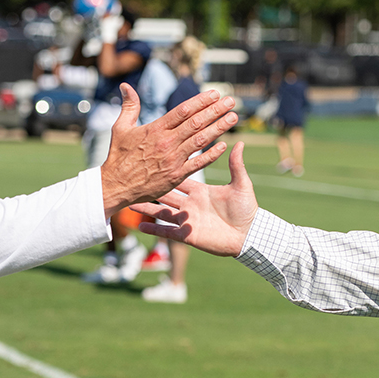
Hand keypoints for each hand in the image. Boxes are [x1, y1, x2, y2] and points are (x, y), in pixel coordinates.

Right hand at [100, 83, 237, 218]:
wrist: (115, 186)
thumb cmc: (118, 157)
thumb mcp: (120, 128)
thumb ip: (129, 106)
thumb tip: (126, 86)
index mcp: (155, 129)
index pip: (183, 110)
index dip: (201, 101)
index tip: (215, 94)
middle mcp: (166, 143)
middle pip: (196, 123)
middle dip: (216, 110)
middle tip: (231, 101)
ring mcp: (172, 160)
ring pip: (200, 141)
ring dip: (218, 128)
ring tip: (233, 118)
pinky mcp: (175, 176)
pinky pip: (197, 164)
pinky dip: (211, 155)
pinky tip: (224, 146)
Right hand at [132, 142, 257, 256]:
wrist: (249, 235)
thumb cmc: (246, 210)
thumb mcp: (240, 184)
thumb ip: (236, 165)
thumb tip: (238, 141)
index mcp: (200, 191)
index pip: (179, 177)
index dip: (166, 169)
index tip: (152, 160)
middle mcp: (190, 204)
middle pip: (165, 193)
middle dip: (150, 187)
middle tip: (134, 179)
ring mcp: (187, 220)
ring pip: (161, 212)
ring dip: (145, 208)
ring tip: (129, 201)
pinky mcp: (187, 235)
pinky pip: (166, 232)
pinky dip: (153, 229)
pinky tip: (139, 226)